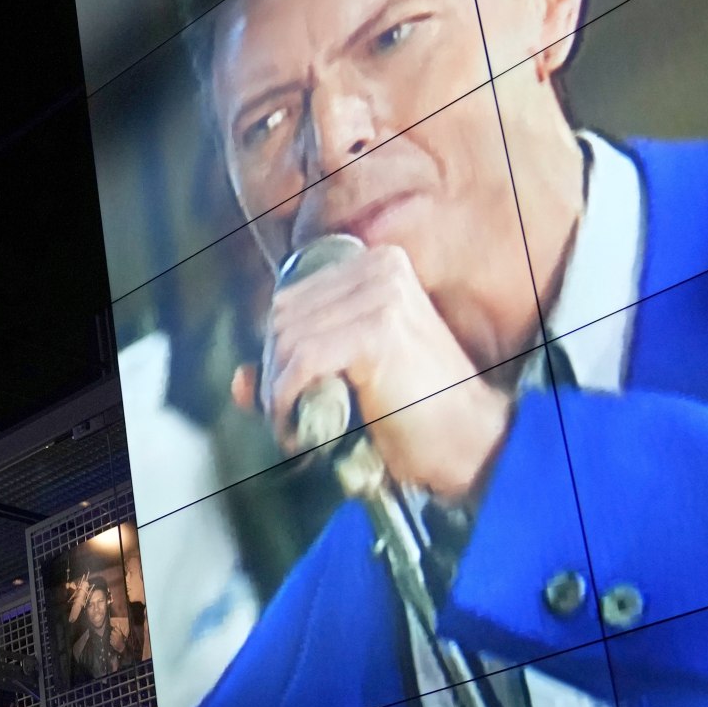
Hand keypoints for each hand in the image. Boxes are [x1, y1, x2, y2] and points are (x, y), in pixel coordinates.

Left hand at [250, 244, 514, 501]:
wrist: (469, 441)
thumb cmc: (414, 412)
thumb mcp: (348, 379)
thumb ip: (293, 370)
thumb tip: (238, 380)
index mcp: (377, 265)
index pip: (290, 300)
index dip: (275, 353)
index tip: (283, 397)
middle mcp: (381, 269)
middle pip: (282, 317)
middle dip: (272, 374)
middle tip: (286, 419)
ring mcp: (382, 296)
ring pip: (287, 341)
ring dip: (276, 395)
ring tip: (294, 430)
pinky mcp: (378, 332)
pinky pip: (301, 362)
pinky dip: (286, 402)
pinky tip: (298, 433)